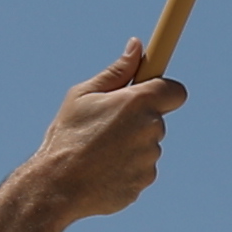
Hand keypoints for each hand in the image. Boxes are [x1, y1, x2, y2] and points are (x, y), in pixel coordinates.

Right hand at [27, 45, 185, 223]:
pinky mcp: (143, 182)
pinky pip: (140, 170)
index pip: (175, 91)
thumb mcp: (83, 95)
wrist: (55, 185)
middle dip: (137, 120)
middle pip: (156, 119)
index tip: (150, 93)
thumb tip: (136, 46)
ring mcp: (149, 159)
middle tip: (105, 127)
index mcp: (137, 102)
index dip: (164, 91)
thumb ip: (116, 71)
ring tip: (98, 152)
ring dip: (130, 146)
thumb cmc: (66, 135)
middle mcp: (150, 129)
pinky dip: (126, 169)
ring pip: (147, 146)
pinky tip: (101, 171)